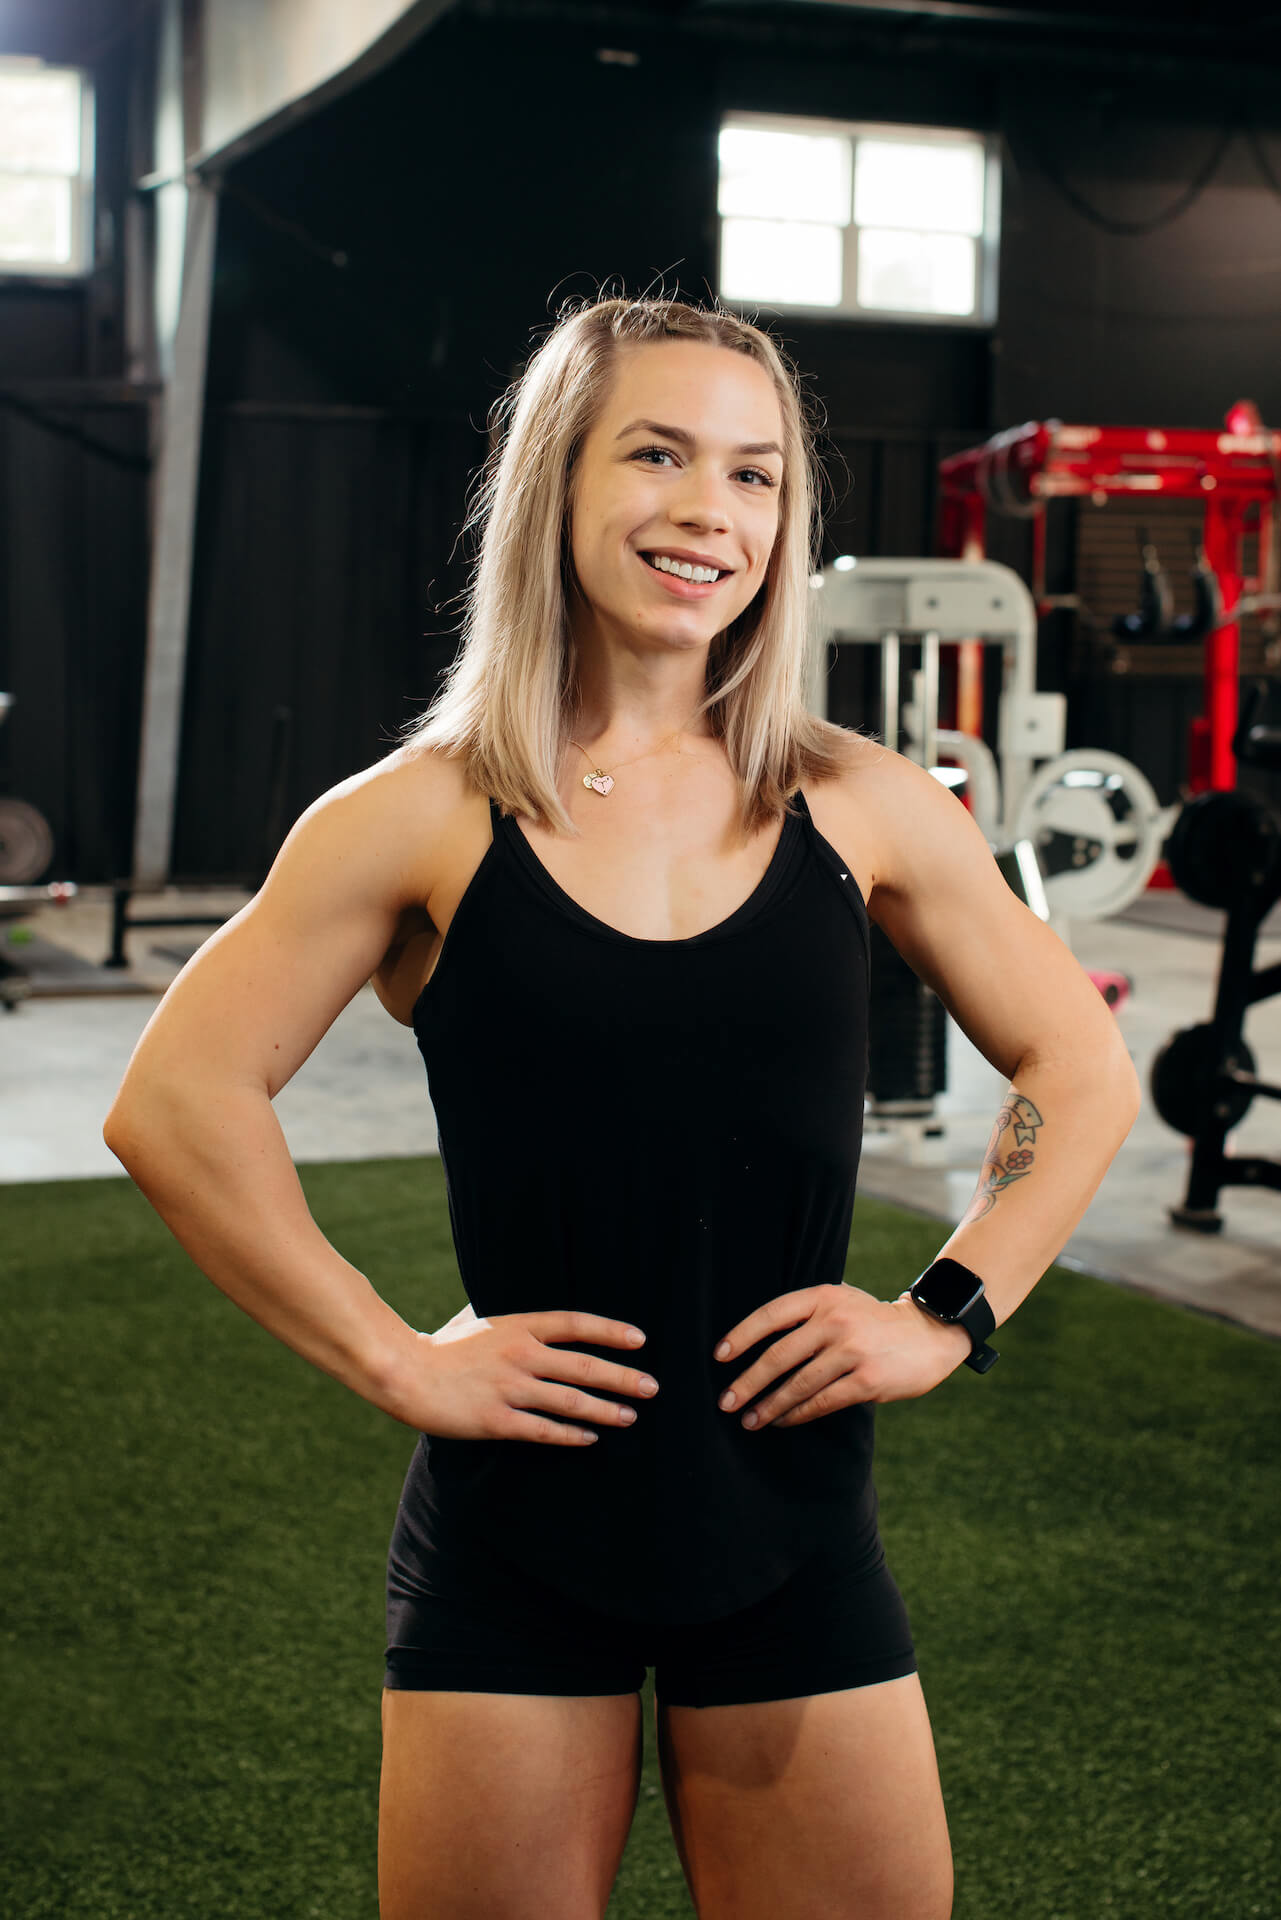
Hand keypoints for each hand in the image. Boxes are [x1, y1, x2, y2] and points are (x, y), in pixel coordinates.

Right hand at [382, 1301, 658, 1445]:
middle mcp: (521, 1355)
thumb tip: (537, 1316)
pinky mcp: (498, 1420)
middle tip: (652, 1387)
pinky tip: (590, 1439)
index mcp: (518, 1326)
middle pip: (585, 1366)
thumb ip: (511, 1318)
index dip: (610, 1331)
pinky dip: (572, 1436)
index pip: (576, 1324)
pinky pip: (545, 1431)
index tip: (640, 1340)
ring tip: (630, 1416)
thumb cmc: (443, 1346)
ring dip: (606, 1410)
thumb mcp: (479, 1318)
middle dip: (623, 1378)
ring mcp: (511, 1389)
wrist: (405, 1373)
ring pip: (571, 1402)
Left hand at [714, 1284, 970, 1430]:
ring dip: (769, 1405)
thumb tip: (757, 1343)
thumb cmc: (873, 1321)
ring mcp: (852, 1351)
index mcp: (823, 1297)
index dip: (742, 1335)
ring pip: (798, 1384)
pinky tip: (781, 1421)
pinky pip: (822, 1402)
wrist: (928, 1334)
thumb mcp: (841, 1302)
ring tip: (748, 1420)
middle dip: (748, 1381)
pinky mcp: (866, 1380)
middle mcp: (835, 1321)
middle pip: (779, 1355)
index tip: (719, 1356)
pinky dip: (797, 1414)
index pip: (772, 1314)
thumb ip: (807, 1315)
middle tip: (725, 1401)